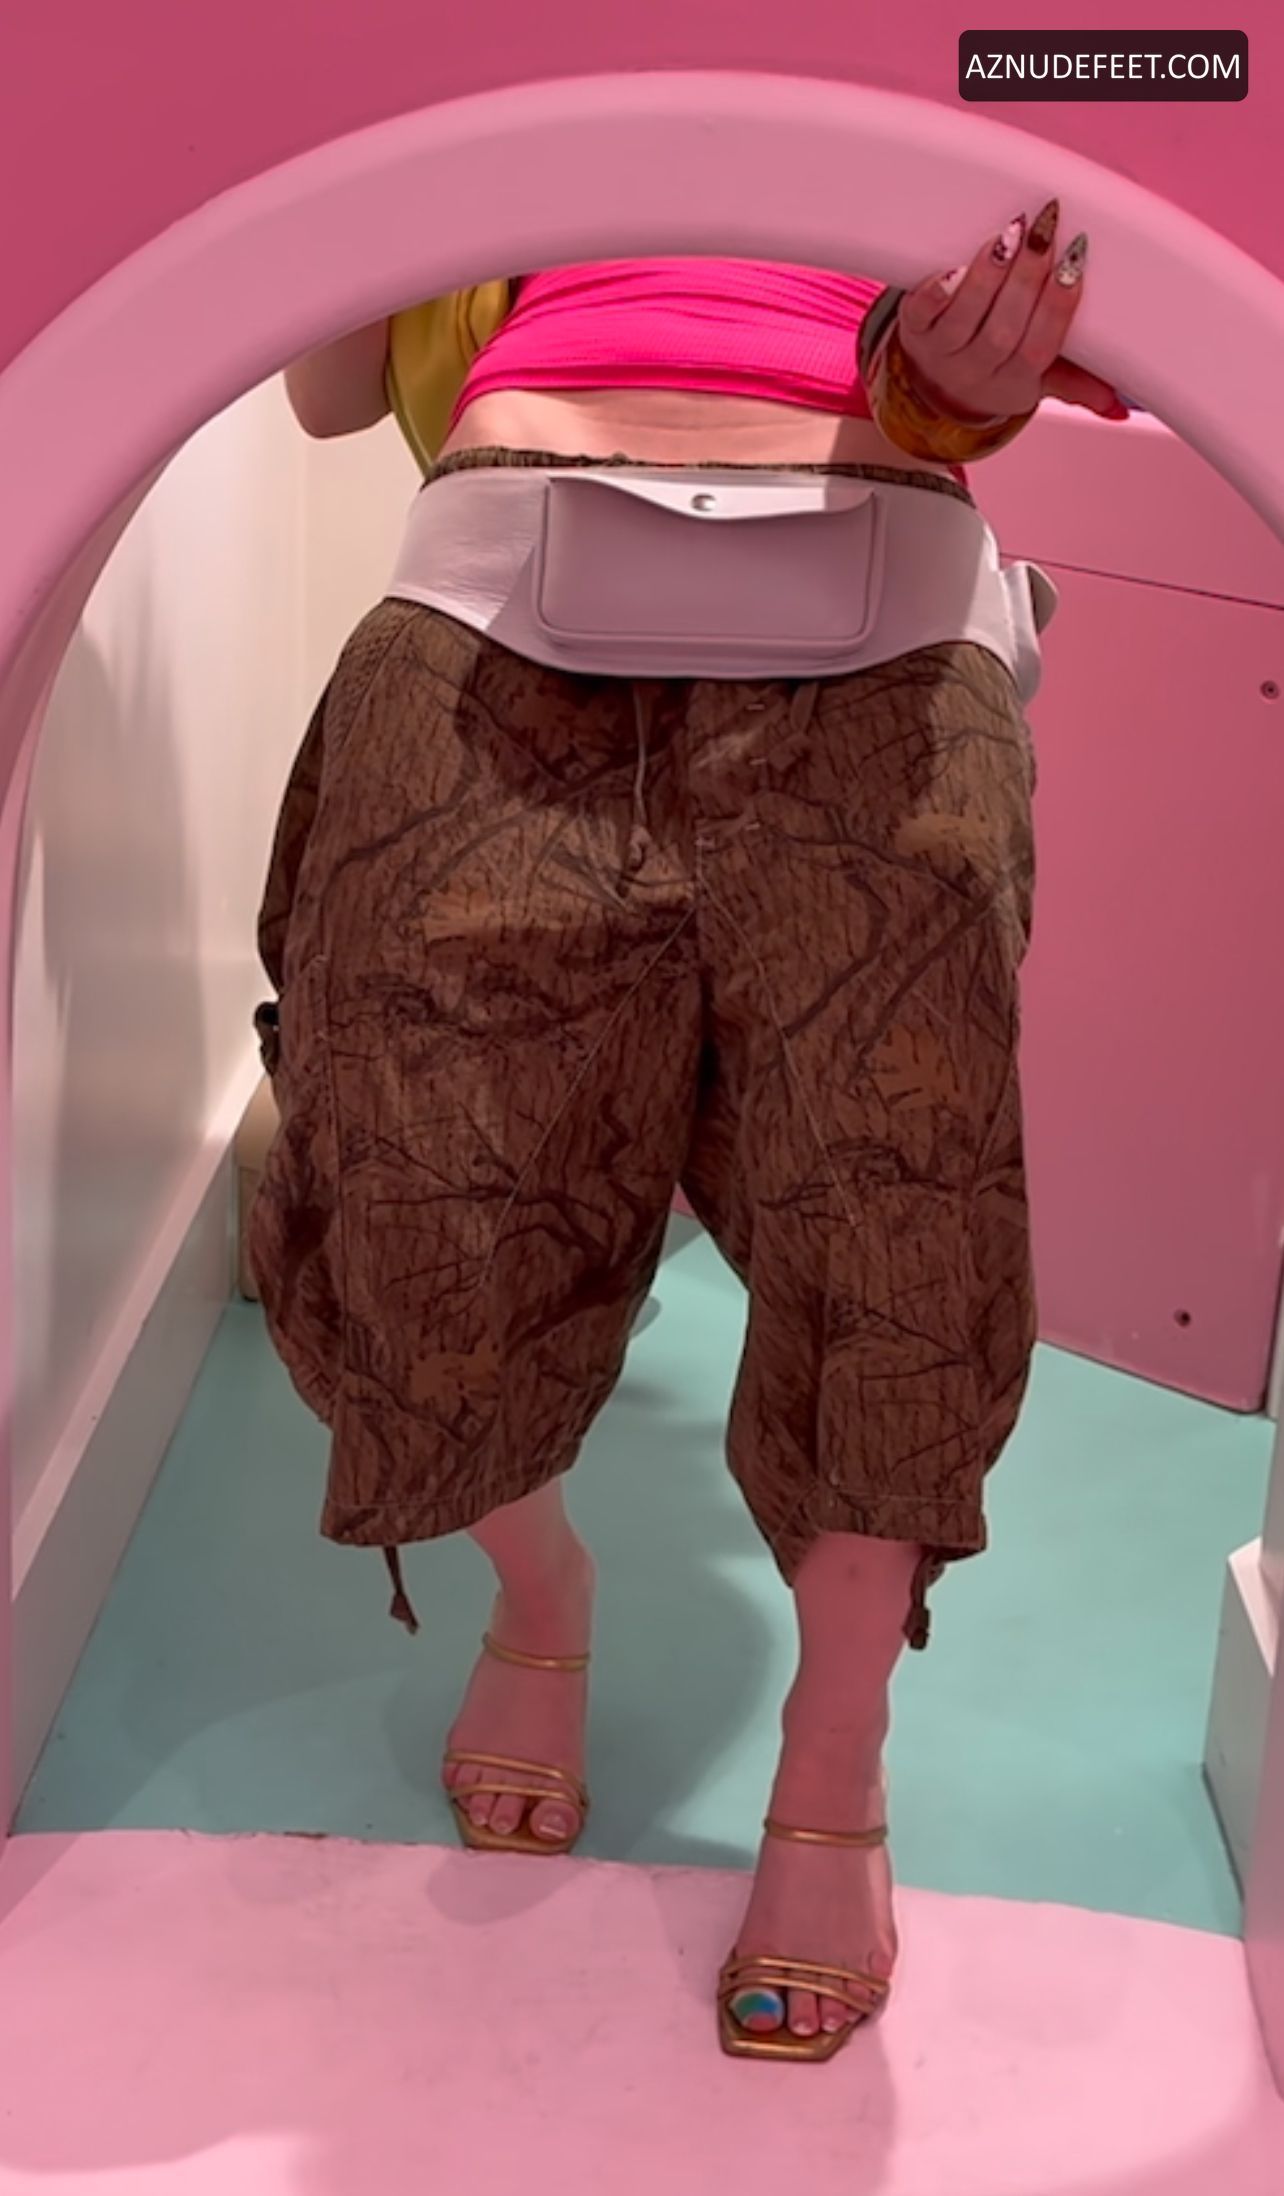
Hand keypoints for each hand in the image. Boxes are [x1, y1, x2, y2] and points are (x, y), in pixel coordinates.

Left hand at [896, 201, 1126, 424]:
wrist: (934, 389)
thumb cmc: (995, 369)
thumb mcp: (1037, 382)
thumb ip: (1077, 383)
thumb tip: (1115, 403)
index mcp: (1014, 382)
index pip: (1040, 350)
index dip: (1058, 310)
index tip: (1075, 265)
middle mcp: (976, 371)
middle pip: (1003, 331)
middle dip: (1027, 281)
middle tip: (1044, 235)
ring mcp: (941, 353)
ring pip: (963, 320)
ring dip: (987, 277)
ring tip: (1009, 236)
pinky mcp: (911, 331)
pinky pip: (919, 315)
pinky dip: (934, 292)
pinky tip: (952, 268)